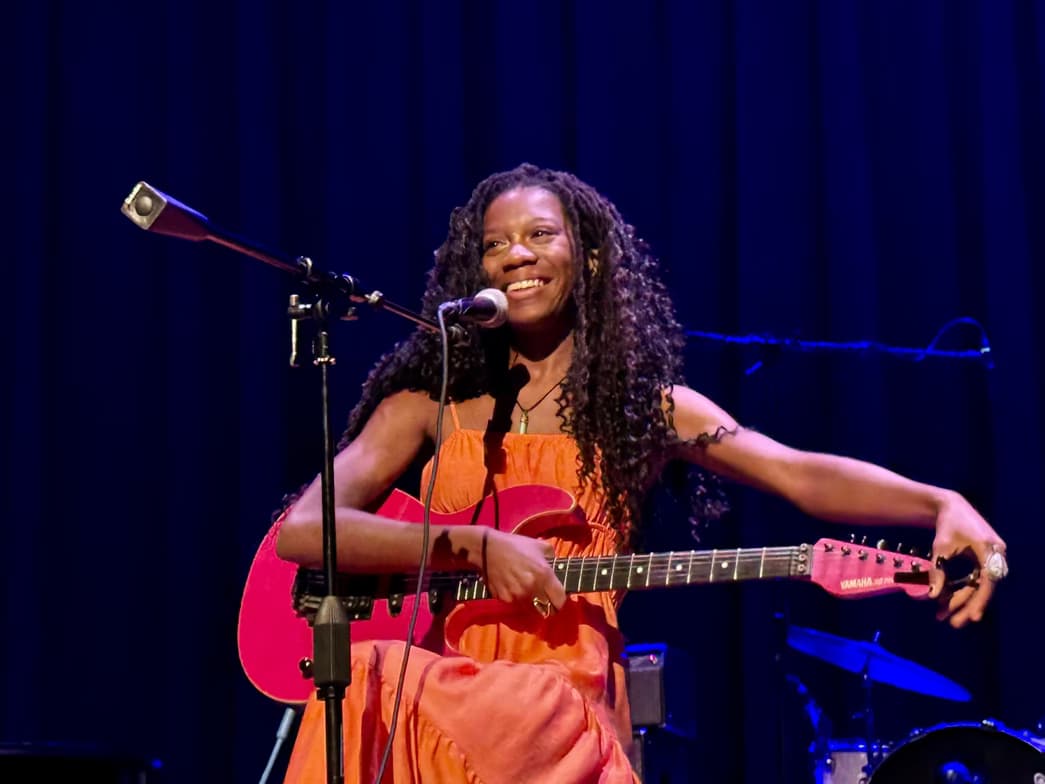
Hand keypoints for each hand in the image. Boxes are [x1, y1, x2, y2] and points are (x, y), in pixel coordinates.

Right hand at [478, 529, 565, 612]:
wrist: (487, 549)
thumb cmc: (516, 545)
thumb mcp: (540, 546)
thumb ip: (553, 559)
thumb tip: (558, 571)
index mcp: (544, 575)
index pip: (560, 601)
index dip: (561, 601)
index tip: (557, 597)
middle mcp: (532, 588)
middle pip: (547, 609)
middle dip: (547, 604)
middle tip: (543, 597)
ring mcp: (517, 595)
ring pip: (531, 607)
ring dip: (531, 601)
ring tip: (525, 587)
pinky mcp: (504, 599)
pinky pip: (516, 603)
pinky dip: (516, 598)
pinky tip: (512, 585)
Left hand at [929, 491, 1006, 626]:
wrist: (951, 506)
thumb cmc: (946, 524)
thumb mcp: (940, 547)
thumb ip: (938, 570)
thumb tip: (932, 596)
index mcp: (989, 548)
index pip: (988, 580)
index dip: (981, 600)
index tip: (973, 617)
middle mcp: (996, 554)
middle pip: (984, 587)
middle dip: (968, 606)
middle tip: (953, 623)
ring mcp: (992, 558)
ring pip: (979, 586)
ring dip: (962, 600)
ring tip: (944, 616)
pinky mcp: (984, 560)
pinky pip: (975, 579)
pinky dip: (962, 589)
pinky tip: (946, 601)